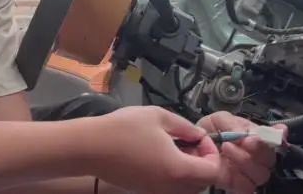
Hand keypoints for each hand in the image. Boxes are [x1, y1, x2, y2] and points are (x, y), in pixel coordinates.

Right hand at [90, 106, 220, 193]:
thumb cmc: (123, 129)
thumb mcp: (159, 117)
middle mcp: (170, 187)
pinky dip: (173, 174)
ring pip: (186, 187)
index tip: (199, 137)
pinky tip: (160, 154)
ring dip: (189, 169)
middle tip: (190, 142)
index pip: (212, 170)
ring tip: (175, 146)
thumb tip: (198, 135)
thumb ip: (185, 126)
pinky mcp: (145, 191)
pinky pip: (170, 187)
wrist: (90, 147)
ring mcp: (157, 192)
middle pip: (202, 183)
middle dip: (203, 162)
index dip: (212, 152)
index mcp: (178, 169)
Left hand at [198, 111, 286, 193]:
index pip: (276, 138)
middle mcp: (257, 156)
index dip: (274, 137)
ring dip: (243, 160)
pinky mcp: (239, 185)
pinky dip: (238, 178)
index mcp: (256, 137)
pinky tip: (226, 167)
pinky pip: (247, 187)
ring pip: (260, 174)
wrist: (191, 147)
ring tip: (226, 148)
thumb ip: (234, 123)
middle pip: (270, 158)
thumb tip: (252, 132)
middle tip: (242, 140)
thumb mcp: (219, 120)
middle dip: (257, 149)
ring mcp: (249, 172)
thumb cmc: (209, 133)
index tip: (261, 134)